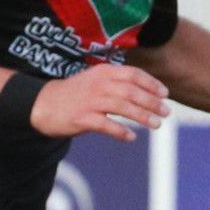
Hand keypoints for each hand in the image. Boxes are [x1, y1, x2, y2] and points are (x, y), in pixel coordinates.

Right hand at [30, 62, 170, 140]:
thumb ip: (118, 83)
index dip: (151, 83)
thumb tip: (147, 92)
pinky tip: (131, 137)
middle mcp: (98, 84)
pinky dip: (120, 131)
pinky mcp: (82, 119)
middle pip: (131, 91)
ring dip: (142, 116)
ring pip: (122, 107)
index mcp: (103, 72)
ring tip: (156, 124)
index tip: (165, 94)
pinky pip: (106, 125)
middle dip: (152, 102)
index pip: (133, 74)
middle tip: (166, 112)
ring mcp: (90, 101)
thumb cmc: (75, 94)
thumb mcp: (96, 80)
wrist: (42, 104)